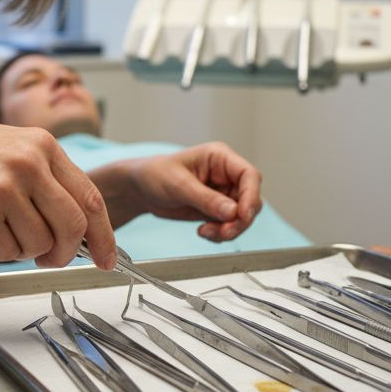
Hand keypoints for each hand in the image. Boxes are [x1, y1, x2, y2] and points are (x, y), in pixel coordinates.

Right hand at [0, 118, 116, 269]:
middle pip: (72, 228)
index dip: (104, 236)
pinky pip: (5, 254)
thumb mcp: (7, 149)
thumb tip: (79, 225)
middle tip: (49, 258)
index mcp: (41, 146)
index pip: (90, 198)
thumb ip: (45, 179)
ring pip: (39, 245)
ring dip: (20, 249)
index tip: (108, 258)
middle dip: (64, 253)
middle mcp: (28, 164)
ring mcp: (4, 190)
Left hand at [111, 142, 262, 241]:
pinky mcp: (217, 209)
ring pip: (242, 216)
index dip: (250, 196)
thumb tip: (233, 212)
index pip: (249, 175)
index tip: (241, 215)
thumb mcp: (178, 185)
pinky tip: (204, 232)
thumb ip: (206, 199)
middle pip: (250, 199)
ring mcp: (223, 193)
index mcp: (219, 158)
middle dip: (240, 220)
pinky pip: (230, 225)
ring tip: (207, 232)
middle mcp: (226, 175)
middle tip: (222, 232)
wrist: (140, 189)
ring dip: (230, 229)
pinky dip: (221, 234)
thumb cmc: (155, 174)